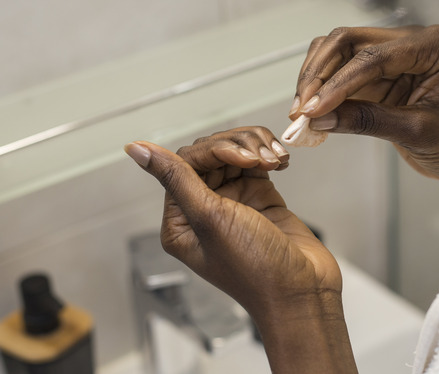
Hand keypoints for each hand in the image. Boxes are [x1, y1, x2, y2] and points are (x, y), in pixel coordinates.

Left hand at [124, 127, 340, 319]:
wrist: (302, 291)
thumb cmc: (254, 269)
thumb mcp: (209, 219)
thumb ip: (175, 178)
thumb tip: (136, 149)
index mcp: (180, 220)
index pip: (185, 162)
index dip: (215, 151)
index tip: (243, 159)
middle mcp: (203, 209)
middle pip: (210, 153)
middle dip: (238, 147)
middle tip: (262, 159)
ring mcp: (233, 203)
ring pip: (235, 153)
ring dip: (256, 148)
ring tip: (276, 160)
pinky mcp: (259, 198)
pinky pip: (257, 164)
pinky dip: (269, 156)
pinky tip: (280, 163)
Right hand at [291, 24, 438, 182]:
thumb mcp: (416, 133)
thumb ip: (368, 121)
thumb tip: (318, 118)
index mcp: (432, 45)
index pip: (373, 56)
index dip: (337, 83)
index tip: (312, 109)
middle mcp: (409, 40)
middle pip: (346, 40)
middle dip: (318, 74)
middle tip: (301, 110)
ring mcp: (390, 54)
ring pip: (335, 51)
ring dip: (314, 78)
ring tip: (300, 113)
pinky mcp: (376, 73)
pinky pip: (338, 71)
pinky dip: (321, 89)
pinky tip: (310, 112)